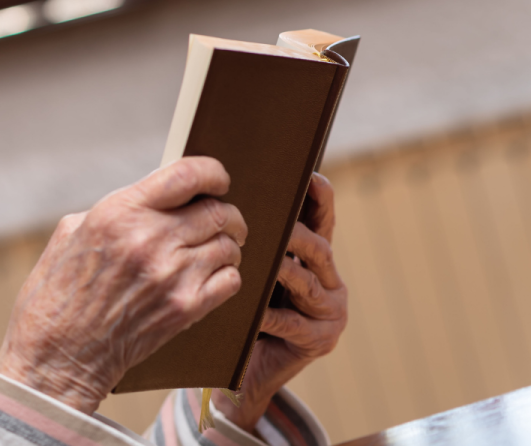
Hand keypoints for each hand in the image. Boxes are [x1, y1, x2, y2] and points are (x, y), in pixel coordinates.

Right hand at [0, 156, 247, 414]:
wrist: (56, 355)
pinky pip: (230, 280)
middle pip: (217, 211)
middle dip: (224, 213)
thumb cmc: (56, 294)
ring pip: (228, 245)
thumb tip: (151, 199)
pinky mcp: (184, 309)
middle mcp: (149, 239)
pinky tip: (209, 278)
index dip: (213, 173)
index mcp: (118, 213)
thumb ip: (113, 210)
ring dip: (226, 246)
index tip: (217, 181)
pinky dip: (226, 276)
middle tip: (221, 222)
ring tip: (213, 252)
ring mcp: (170, 276)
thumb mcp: (70, 233)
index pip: (187, 174)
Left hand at [214, 172, 347, 431]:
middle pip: (319, 247)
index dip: (320, 199)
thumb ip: (251, 242)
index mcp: (313, 261)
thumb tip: (223, 195)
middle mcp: (329, 282)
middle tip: (272, 224)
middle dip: (296, 233)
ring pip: (307, 281)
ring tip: (263, 261)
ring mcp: (329, 312)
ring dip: (282, 270)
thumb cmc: (239, 315)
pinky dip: (269, 314)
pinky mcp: (319, 340)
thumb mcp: (249, 272)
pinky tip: (252, 311)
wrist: (242, 374)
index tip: (312, 177)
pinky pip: (292, 322)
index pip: (322, 222)